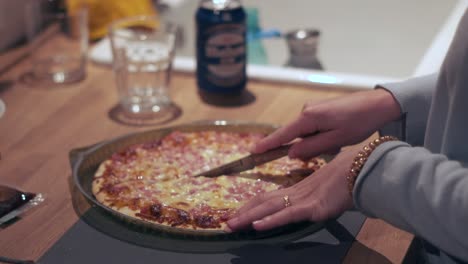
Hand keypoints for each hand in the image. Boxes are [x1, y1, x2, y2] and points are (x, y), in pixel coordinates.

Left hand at [226, 146, 360, 231]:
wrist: (362, 168)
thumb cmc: (348, 175)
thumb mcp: (327, 187)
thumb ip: (317, 195)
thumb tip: (313, 202)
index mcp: (298, 188)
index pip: (269, 197)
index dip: (252, 205)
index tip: (238, 211)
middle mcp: (296, 193)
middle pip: (263, 202)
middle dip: (243, 212)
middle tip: (227, 221)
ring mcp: (303, 200)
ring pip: (269, 208)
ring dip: (248, 217)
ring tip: (232, 224)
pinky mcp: (313, 207)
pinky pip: (287, 215)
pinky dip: (270, 220)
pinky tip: (257, 225)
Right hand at [253, 89, 400, 159]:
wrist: (377, 105)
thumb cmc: (358, 123)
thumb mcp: (335, 140)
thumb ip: (311, 148)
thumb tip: (291, 154)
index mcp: (308, 118)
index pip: (282, 134)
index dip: (268, 144)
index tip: (253, 151)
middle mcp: (306, 110)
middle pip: (296, 135)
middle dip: (308, 147)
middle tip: (332, 148)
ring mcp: (313, 108)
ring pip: (307, 133)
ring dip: (319, 142)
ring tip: (339, 141)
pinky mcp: (320, 109)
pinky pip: (314, 127)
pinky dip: (322, 135)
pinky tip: (339, 135)